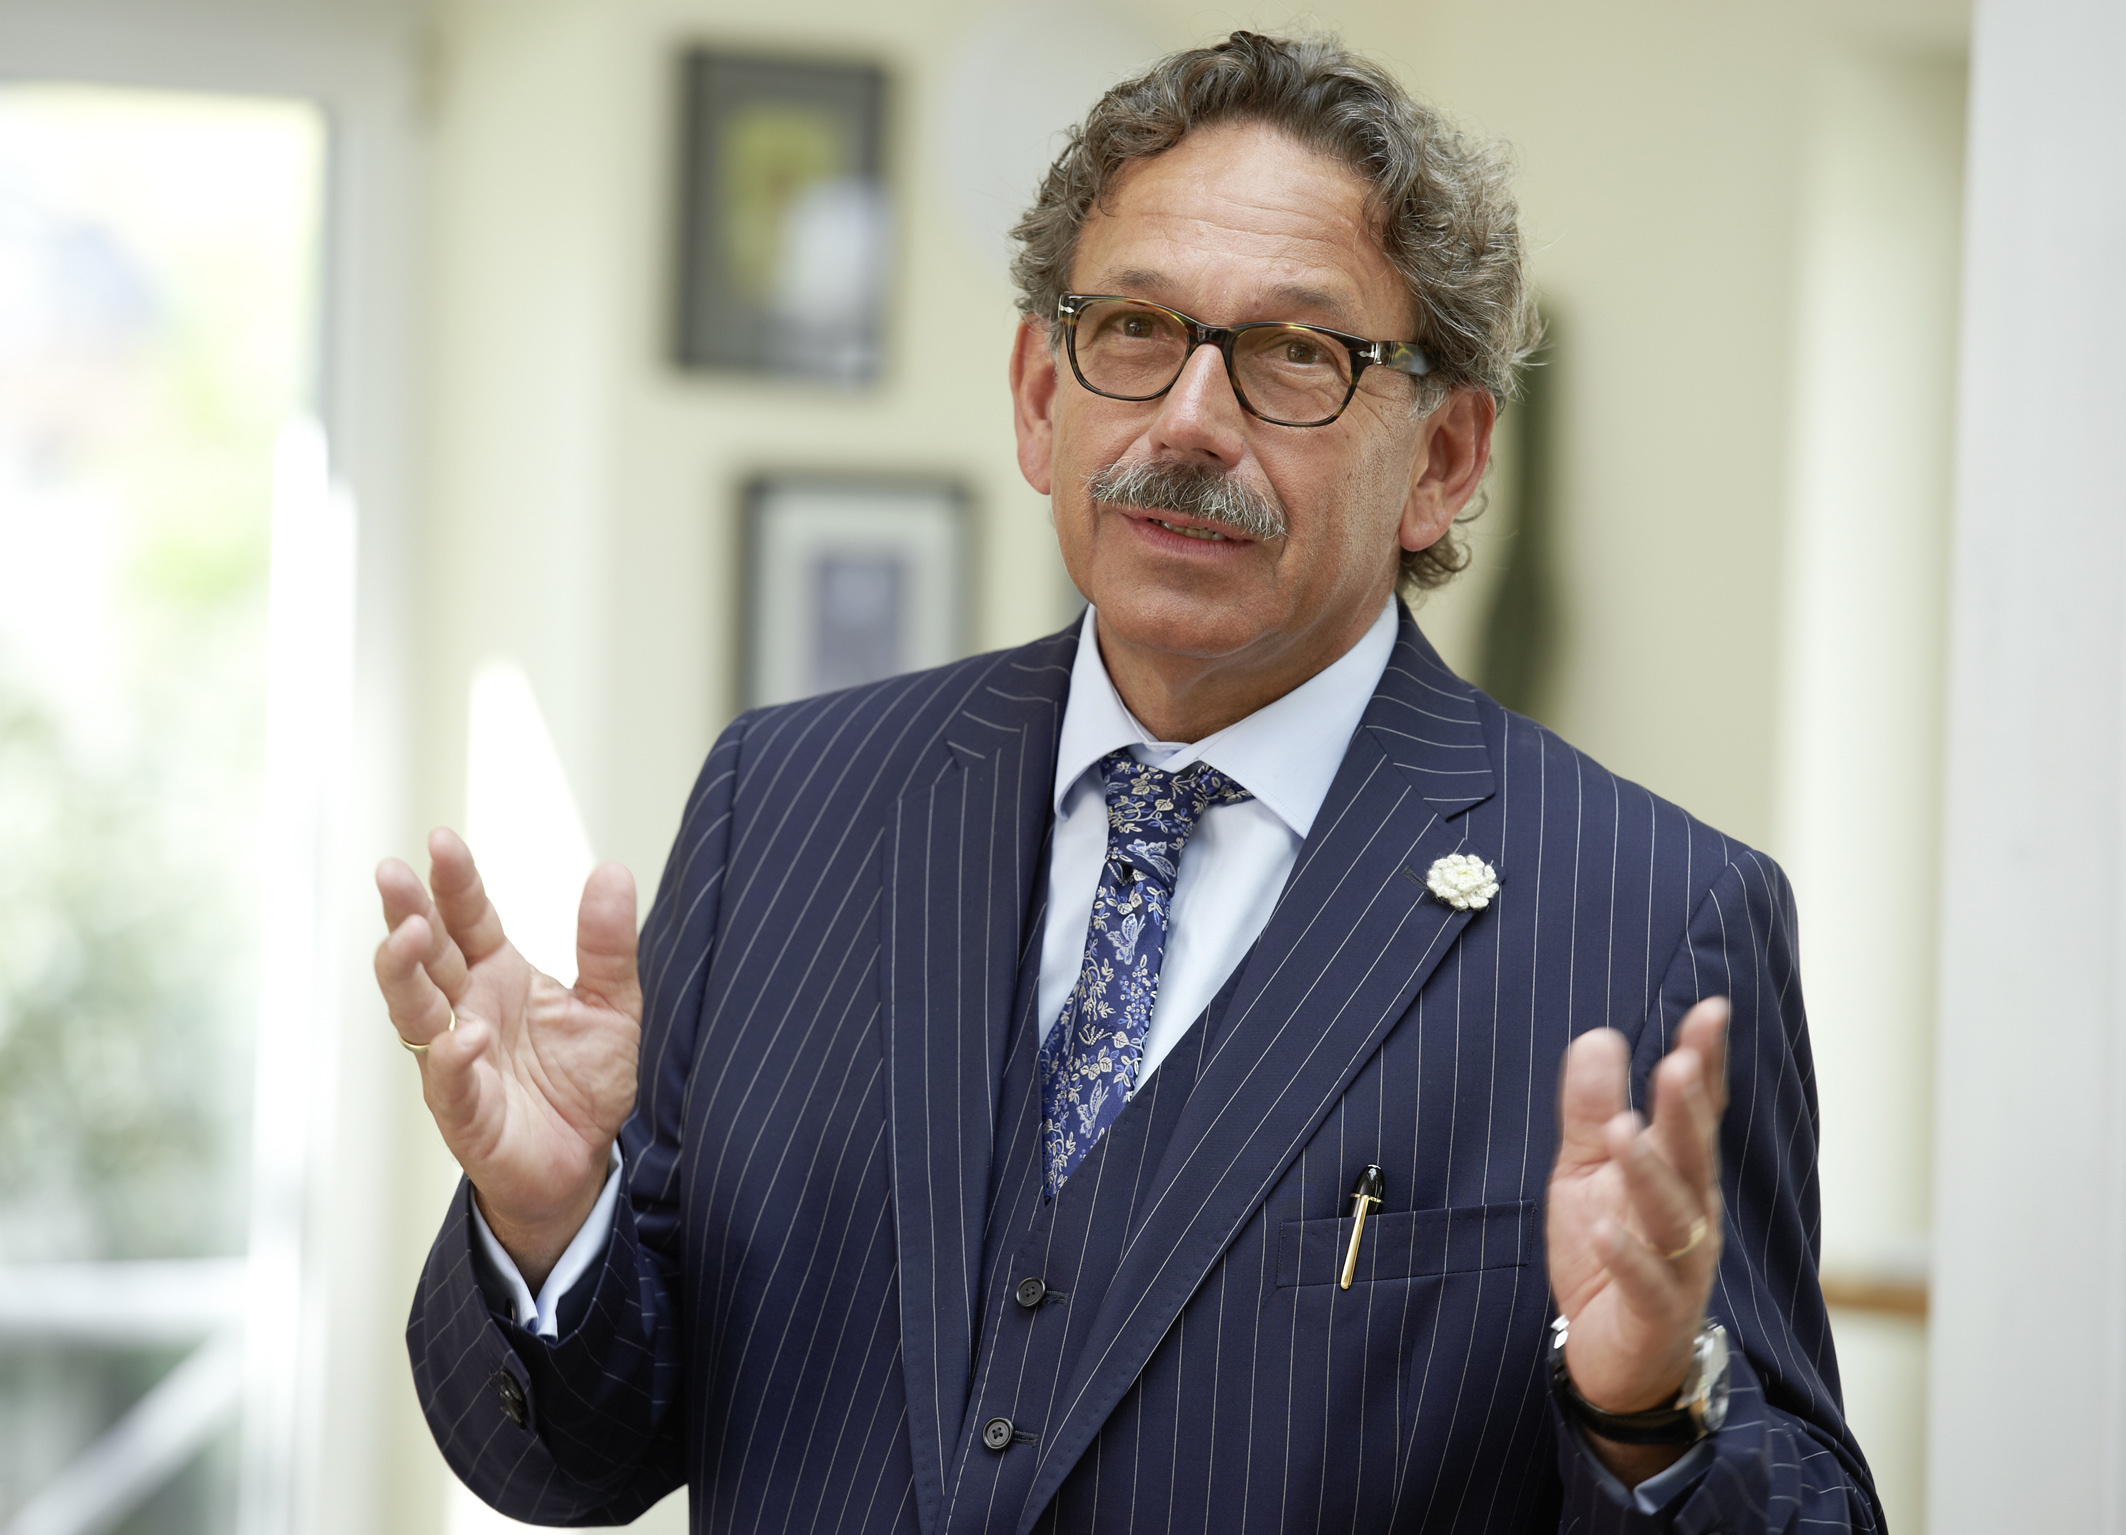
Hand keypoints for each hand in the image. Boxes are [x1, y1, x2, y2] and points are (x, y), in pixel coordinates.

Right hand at [374, 828, 640, 1288]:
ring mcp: (457, 1061)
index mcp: (496, 975)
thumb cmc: (584, 1082)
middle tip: (391, 874)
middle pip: (425, 955)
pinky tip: (463, 1036)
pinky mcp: (466, 1113)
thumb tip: (612, 870)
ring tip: (409, 936)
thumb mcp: (612, 1004)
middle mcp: (466, 1010)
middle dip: (406, 913)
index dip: (453, 882)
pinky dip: (453, 1059)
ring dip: (407, 974)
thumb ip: (608, 944)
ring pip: (415, 1012)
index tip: (440, 840)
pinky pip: (451, 1083)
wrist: (585, 1164)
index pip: (467, 918)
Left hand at [1544, 998, 1728, 1478]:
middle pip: (1693, 1153)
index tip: (1711, 1010)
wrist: (1614, 1353)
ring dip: (1649, 1173)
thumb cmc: (1609, 1247)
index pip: (1697, 1109)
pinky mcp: (1654, 1312)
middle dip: (1687, 1109)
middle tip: (1678, 1063)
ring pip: (1672, 1214)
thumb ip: (1592, 1108)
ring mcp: (1680, 1264)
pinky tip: (1604, 1227)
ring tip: (1625, 1133)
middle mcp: (1692, 1211)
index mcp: (1679, 1170)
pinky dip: (1626, 1255)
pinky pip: (1643, 1281)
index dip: (1706, 1061)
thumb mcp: (1586, 1169)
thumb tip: (1600, 1036)